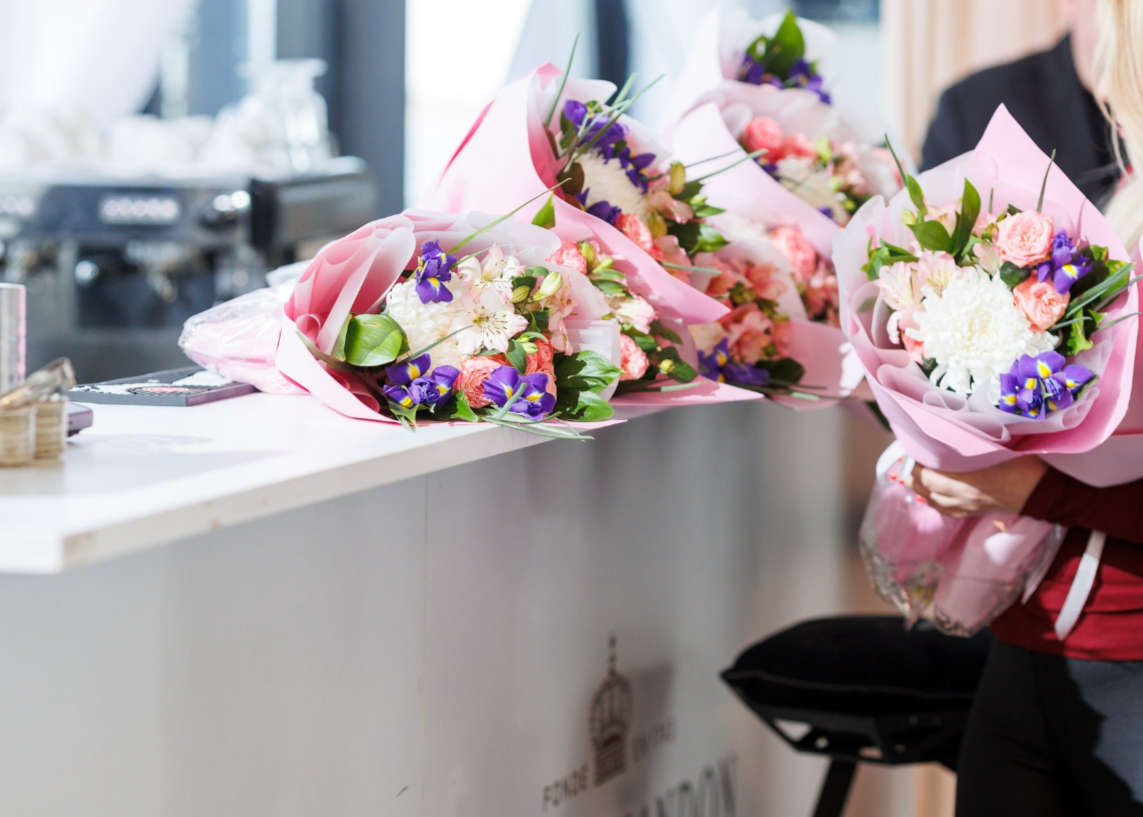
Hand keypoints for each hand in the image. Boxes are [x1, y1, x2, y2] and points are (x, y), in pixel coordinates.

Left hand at [904, 457, 1048, 517]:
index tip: (914, 449)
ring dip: (920, 488)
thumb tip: (950, 431)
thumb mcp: (997, 449)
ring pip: (932, 501)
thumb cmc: (1024, 465)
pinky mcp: (973, 513)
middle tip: (912, 459)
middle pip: (926, 488)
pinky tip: (930, 493)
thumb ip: (971, 444)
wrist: (1043, 490)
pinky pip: (944, 510)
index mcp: (969, 481)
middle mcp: (964, 497)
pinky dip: (933, 500)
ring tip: (913, 476)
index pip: (929, 475)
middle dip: (914, 474)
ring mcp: (967, 508)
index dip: (917, 463)